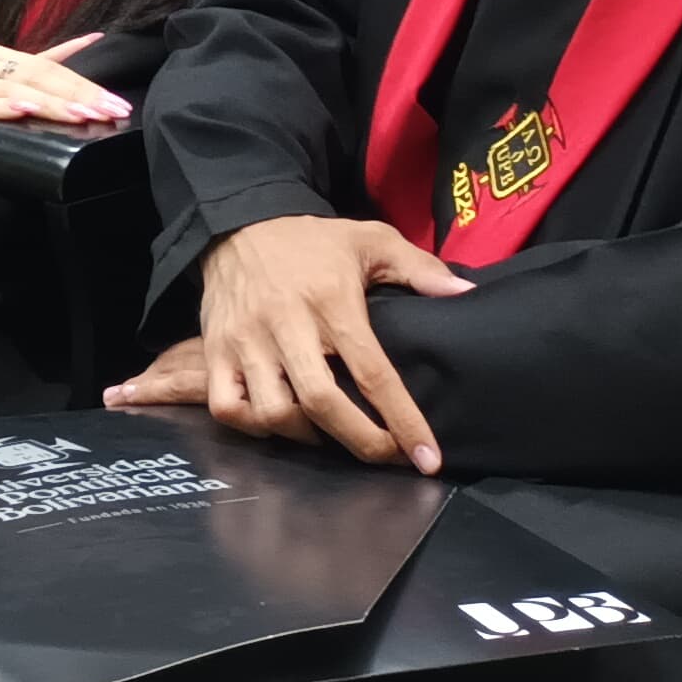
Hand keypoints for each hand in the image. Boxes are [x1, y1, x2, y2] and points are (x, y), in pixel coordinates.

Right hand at [0, 37, 130, 150]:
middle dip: (78, 95)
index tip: (118, 104)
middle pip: (38, 76)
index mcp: (0, 57)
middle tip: (111, 111)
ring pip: (13, 90)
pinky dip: (0, 106)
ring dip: (48, 102)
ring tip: (79, 114)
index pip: (52, 68)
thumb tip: (91, 41)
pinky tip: (22, 110)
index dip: (87, 85)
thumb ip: (45, 60)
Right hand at [116, 215, 471, 472]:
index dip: (403, 420)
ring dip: (307, 436)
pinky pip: (227, 407)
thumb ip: (421, 268)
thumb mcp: (371, 240)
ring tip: (331, 433)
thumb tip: (467, 294)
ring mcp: (245, 340)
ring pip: (273, 411)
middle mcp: (286, 324)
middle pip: (321, 402)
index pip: (372, 371)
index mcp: (332, 301)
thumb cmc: (312, 242)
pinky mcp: (214, 350)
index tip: (428, 458)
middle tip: (387, 456)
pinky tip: (278, 421)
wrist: (237, 222)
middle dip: (362, 441)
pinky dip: (254, 427)